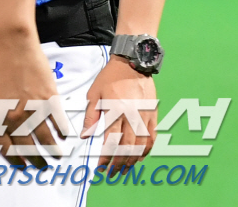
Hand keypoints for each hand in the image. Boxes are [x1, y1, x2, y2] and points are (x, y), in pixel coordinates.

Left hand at [0, 33, 72, 168]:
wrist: (8, 43)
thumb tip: (5, 131)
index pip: (6, 148)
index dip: (15, 160)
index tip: (22, 165)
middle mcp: (14, 117)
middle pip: (28, 149)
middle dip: (36, 161)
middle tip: (42, 166)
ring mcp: (33, 109)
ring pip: (47, 141)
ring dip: (53, 152)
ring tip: (56, 157)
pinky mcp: (49, 99)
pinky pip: (59, 124)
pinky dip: (63, 133)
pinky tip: (63, 137)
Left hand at [83, 56, 157, 176]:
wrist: (132, 63)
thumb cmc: (110, 77)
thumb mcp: (94, 94)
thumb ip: (90, 117)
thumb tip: (84, 136)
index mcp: (115, 111)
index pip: (111, 141)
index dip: (106, 156)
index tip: (100, 166)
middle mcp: (131, 116)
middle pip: (127, 147)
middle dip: (119, 163)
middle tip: (112, 173)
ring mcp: (144, 117)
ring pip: (141, 146)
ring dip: (133, 160)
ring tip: (124, 169)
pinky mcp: (153, 116)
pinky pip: (152, 138)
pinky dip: (146, 151)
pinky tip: (139, 157)